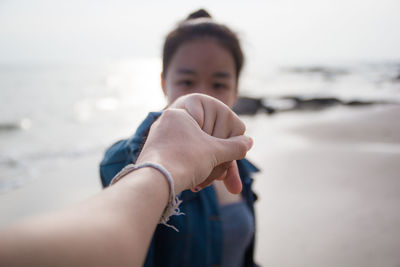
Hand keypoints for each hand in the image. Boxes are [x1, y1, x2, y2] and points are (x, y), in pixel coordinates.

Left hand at [136, 108, 251, 193]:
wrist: (150, 183)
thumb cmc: (184, 161)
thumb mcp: (215, 152)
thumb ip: (235, 146)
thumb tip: (249, 142)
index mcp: (188, 105)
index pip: (223, 118)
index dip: (230, 141)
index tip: (229, 155)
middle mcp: (175, 115)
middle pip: (212, 136)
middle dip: (219, 161)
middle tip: (225, 180)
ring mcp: (167, 132)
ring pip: (200, 149)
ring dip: (208, 168)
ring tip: (206, 184)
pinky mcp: (162, 149)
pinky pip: (186, 155)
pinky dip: (195, 169)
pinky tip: (197, 184)